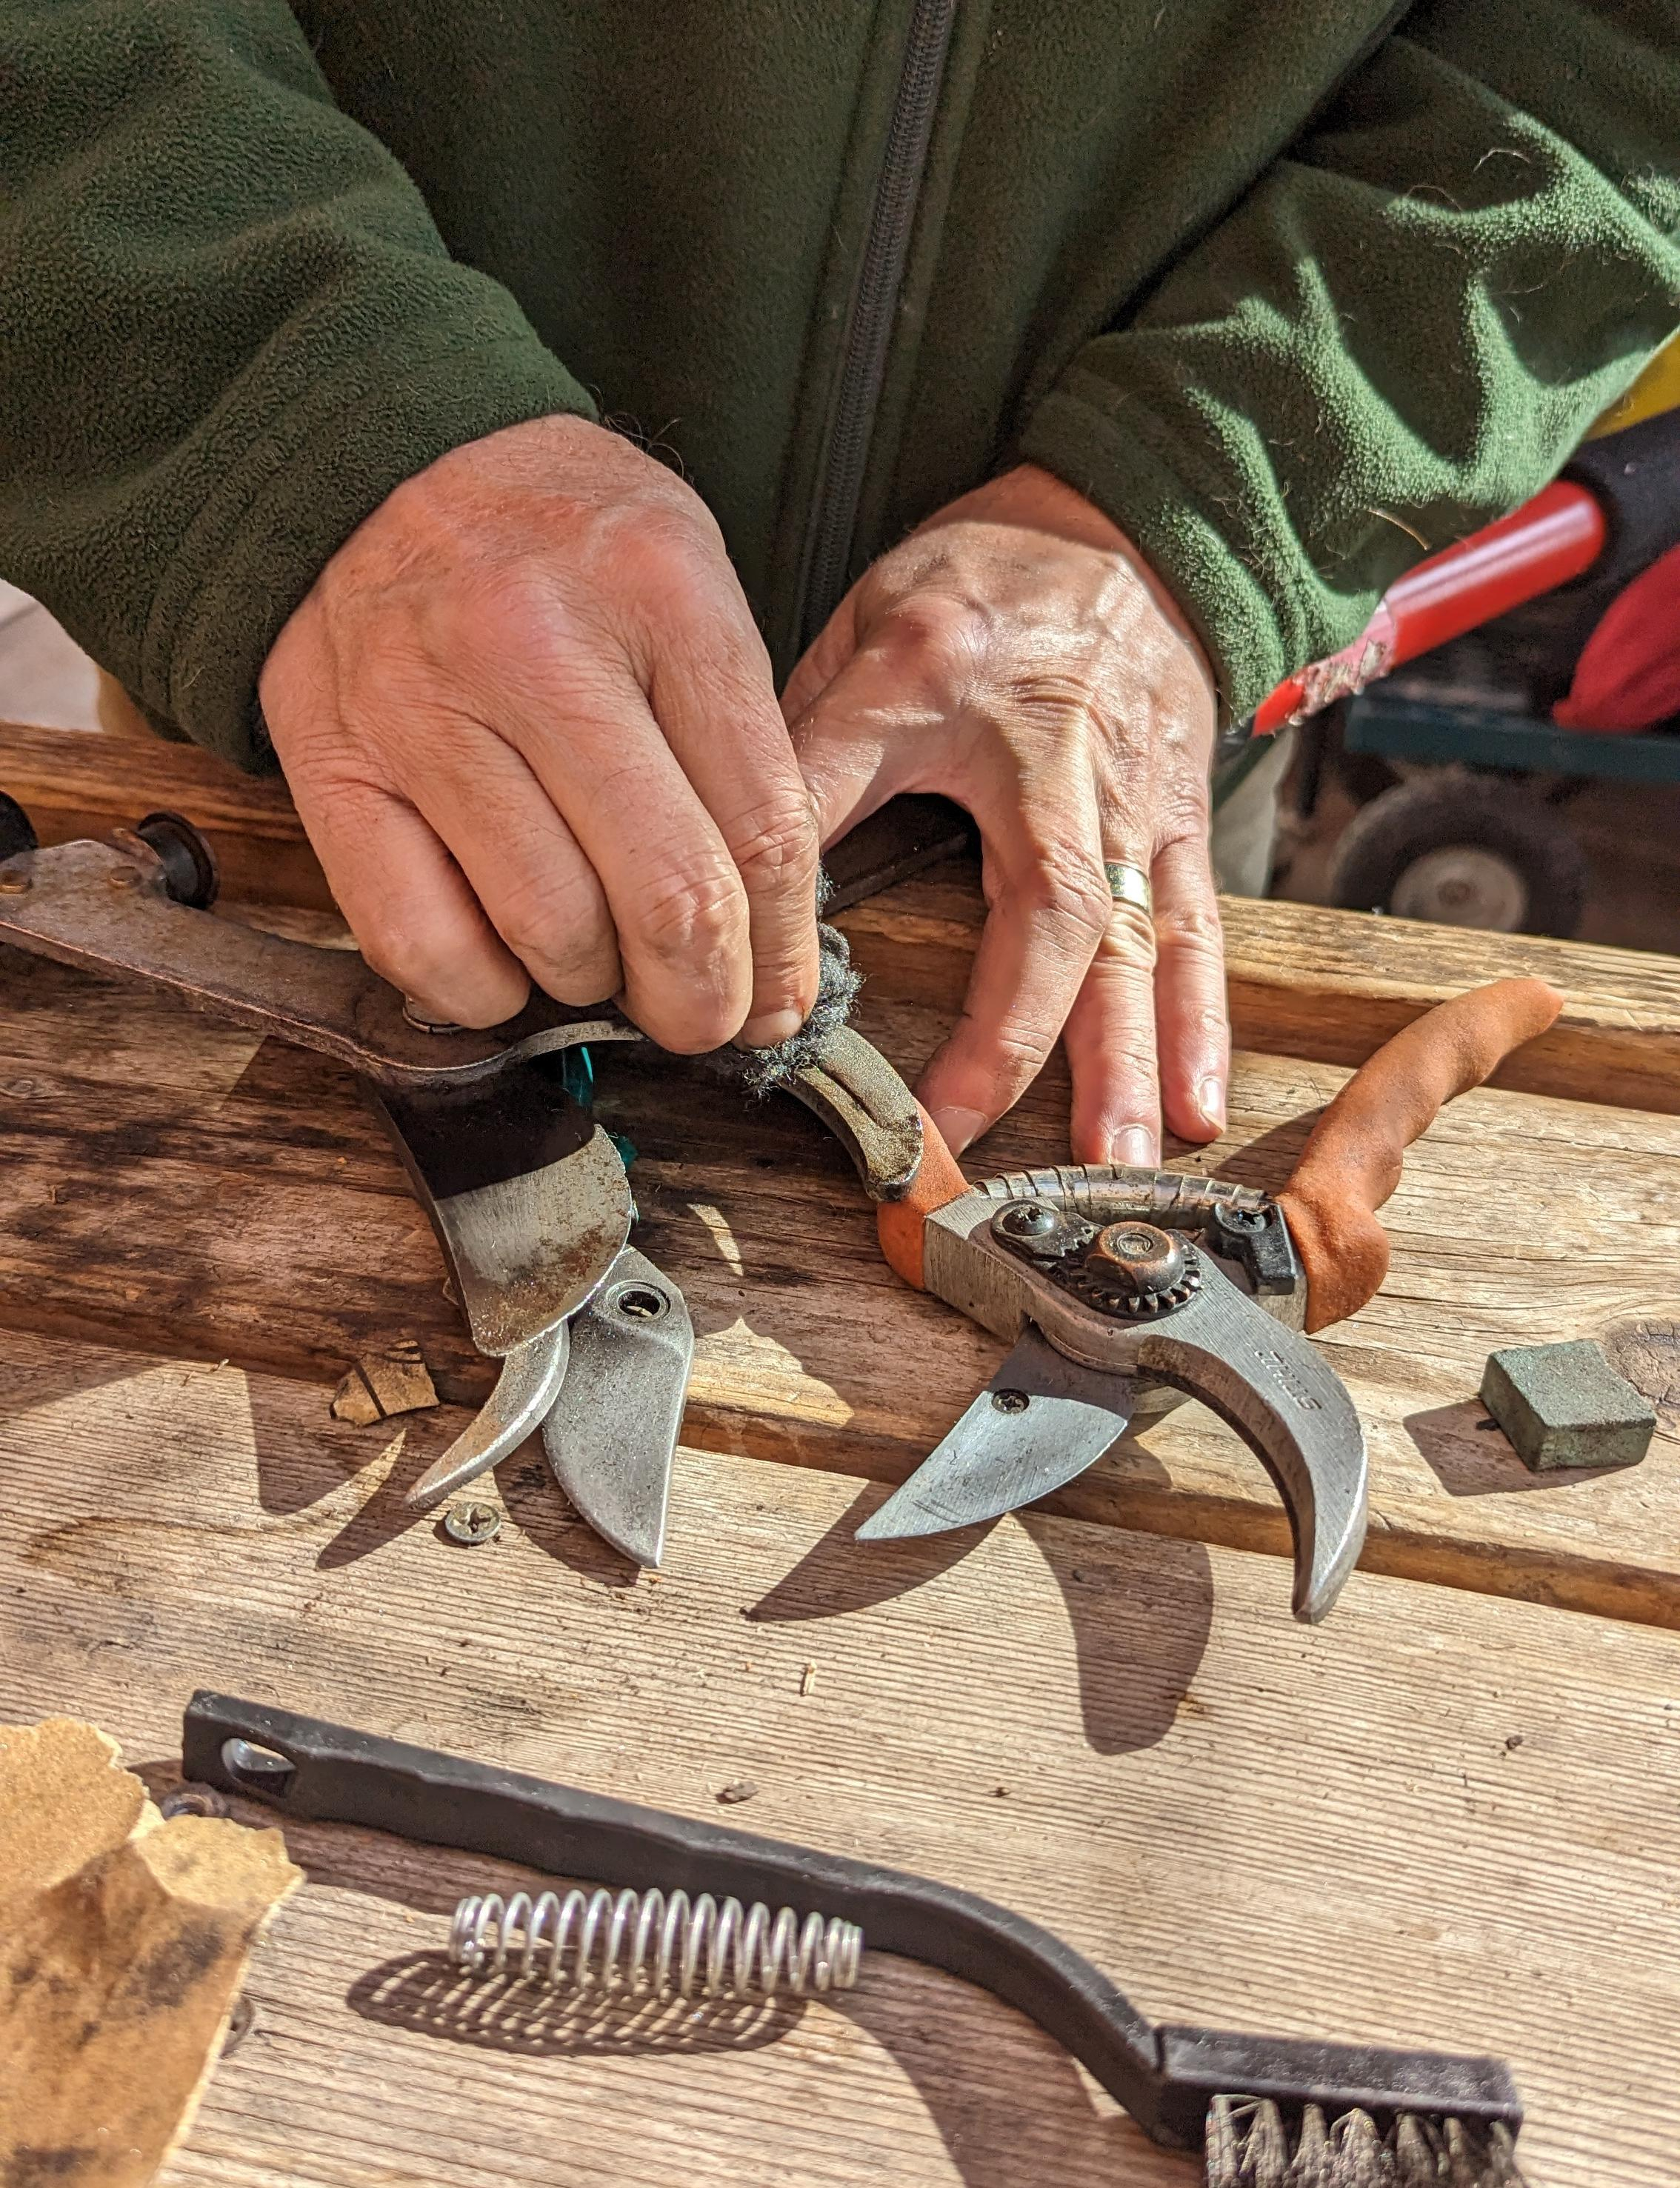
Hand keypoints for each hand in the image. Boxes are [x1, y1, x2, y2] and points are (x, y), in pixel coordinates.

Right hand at [260, 414, 820, 1050]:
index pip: (765, 829)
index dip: (785, 951)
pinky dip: (482, 992)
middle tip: (704, 1018)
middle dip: (703, 1000)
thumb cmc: (557, 542)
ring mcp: (425, 710)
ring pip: (553, 934)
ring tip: (599, 959)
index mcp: (661, 594)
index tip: (780, 998)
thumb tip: (776, 937)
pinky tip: (506, 962)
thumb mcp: (687, 585)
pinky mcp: (332, 765)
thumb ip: (742, 745)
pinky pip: (420, 944)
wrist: (375, 454)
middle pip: (668, 900)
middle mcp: (538, 649)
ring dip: (594, 987)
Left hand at [785, 463, 1224, 1163]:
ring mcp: (1134, 801)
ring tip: (1117, 1163)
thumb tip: (724, 862)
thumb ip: (804, 739)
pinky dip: (1201, 1022)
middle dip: (1017, 1041)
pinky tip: (1197, 1103)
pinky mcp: (1178, 824)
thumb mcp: (868, 628)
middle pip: (1054, 919)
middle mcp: (1063, 763)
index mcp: (957, 695)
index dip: (814, 898)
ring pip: (1138, 945)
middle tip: (973, 1143)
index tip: (800, 1019)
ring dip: (1128, 1062)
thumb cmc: (981, 583)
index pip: (858, 799)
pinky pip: (1198, 930)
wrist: (1121, 526)